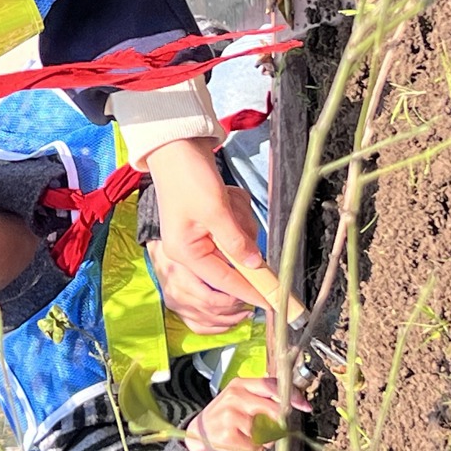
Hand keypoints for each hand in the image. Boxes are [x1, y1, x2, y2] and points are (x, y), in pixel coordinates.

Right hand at [145, 138, 263, 306]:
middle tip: (233, 212)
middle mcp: (191, 249)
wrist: (176, 147)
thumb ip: (236, 242)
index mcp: (186, 253)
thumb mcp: (215, 210)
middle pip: (234, 259)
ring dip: (240, 220)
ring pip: (239, 241)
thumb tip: (255, 265)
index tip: (274, 302)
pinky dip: (237, 211)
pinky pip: (235, 227)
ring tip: (226, 199)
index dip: (251, 291)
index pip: (225, 281)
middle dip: (242, 235)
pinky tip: (225, 197)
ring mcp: (200, 236)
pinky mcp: (209, 223)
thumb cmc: (188, 177)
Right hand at [146, 236, 252, 333]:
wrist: (163, 240)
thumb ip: (233, 244)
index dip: (246, 291)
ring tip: (247, 310)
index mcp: (182, 267)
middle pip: (214, 306)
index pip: (220, 284)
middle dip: (239, 305)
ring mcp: (174, 299)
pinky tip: (231, 320)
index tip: (265, 296)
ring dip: (232, 318)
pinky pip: (198, 326)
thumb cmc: (185, 233)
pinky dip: (218, 327)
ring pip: (209, 319)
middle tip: (255, 299)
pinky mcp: (175, 306)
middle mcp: (176, 287)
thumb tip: (254, 262)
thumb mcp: (210, 229)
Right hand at [185, 377, 310, 450]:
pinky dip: (254, 450)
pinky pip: (256, 446)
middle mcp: (235, 397)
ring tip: (248, 437)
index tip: (304, 405)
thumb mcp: (239, 400)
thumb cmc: (223, 419)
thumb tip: (292, 405)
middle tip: (268, 430)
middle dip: (278, 424)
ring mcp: (231, 415)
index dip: (291, 395)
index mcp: (239, 385)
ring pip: (268, 431)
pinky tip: (240, 444)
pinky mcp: (229, 435)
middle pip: (274, 410)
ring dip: (264, 440)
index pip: (271, 384)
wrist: (197, 436)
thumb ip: (262, 399)